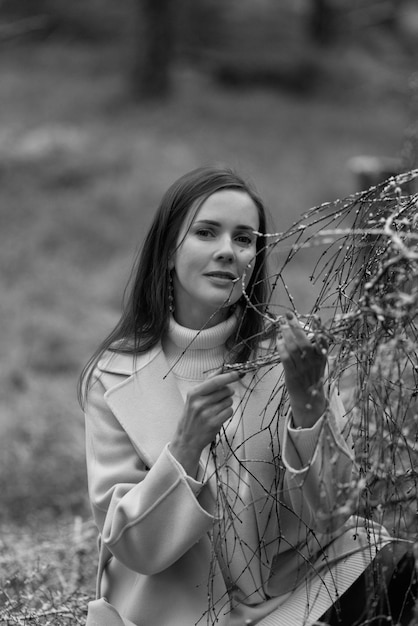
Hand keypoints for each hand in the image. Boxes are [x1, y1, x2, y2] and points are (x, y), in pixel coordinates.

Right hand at [169, 370, 240, 476]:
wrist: (187, 438)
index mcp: (194, 393)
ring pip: (229, 401)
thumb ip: (208, 381)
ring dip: (226, 404)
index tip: (237, 373)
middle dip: (227, 393)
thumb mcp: (194, 397)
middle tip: (219, 399)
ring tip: (216, 409)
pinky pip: (229, 411)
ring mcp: (207, 413)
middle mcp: (199, 402)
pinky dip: (227, 413)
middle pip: (226, 390)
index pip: (215, 381)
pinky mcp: (214, 423)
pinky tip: (218, 416)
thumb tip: (221, 369)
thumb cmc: (192, 416)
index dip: (229, 377)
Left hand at [276, 312, 326, 427]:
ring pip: (294, 348)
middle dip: (296, 327)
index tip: (316, 316)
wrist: (308, 399)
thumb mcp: (319, 362)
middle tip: (289, 315)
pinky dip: (281, 347)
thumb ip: (317, 347)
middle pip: (305, 342)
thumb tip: (314, 328)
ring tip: (281, 325)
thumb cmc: (312, 376)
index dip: (320, 329)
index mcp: (322, 358)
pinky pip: (286, 358)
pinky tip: (278, 340)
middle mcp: (314, 363)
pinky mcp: (292, 375)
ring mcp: (303, 369)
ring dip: (286, 334)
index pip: (323, 341)